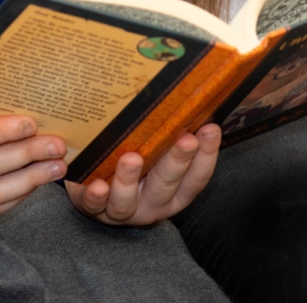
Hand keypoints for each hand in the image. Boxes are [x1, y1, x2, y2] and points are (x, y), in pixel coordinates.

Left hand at [65, 125, 220, 224]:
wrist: (94, 191)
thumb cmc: (133, 164)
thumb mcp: (155, 155)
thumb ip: (168, 136)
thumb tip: (185, 95)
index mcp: (174, 192)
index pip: (196, 177)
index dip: (206, 155)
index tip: (211, 129)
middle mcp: (153, 204)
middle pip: (166, 185)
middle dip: (177, 161)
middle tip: (186, 140)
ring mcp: (124, 210)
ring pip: (128, 200)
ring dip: (130, 179)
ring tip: (131, 159)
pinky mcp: (95, 210)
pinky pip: (95, 206)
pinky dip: (96, 197)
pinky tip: (97, 186)